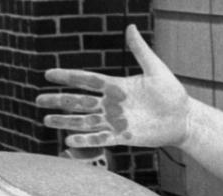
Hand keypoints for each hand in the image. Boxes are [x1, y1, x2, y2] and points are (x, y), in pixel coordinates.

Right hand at [35, 24, 190, 148]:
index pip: (87, 80)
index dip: (68, 77)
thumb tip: (130, 27)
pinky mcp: (123, 137)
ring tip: (46, 120)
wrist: (183, 118)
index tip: (49, 74)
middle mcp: (112, 104)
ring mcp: (116, 121)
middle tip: (38, 100)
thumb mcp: (156, 69)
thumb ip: (140, 50)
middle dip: (59, 101)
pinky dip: (85, 141)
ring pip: (85, 121)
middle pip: (80, 102)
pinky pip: (100, 139)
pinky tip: (68, 140)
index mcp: (117, 86)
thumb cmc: (172, 93)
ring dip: (66, 121)